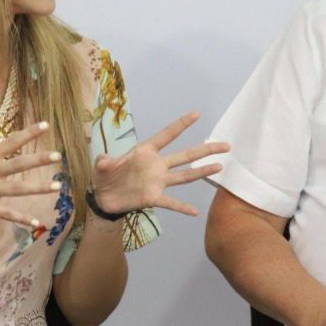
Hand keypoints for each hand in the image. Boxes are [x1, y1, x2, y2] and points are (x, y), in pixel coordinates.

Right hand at [0, 121, 61, 227]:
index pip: (11, 141)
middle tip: (58, 155)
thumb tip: (8, 155)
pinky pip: (6, 214)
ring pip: (17, 188)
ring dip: (38, 188)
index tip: (46, 124)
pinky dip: (22, 219)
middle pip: (18, 163)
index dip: (29, 132)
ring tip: (56, 186)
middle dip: (38, 159)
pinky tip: (37, 223)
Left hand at [91, 111, 229, 215]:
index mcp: (145, 151)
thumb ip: (104, 161)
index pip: (166, 135)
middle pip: (185, 155)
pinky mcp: (153, 197)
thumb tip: (104, 162)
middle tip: (225, 145)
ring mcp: (157, 181)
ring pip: (184, 175)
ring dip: (202, 172)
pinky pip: (171, 202)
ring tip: (219, 166)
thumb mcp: (101, 166)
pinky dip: (181, 207)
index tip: (197, 114)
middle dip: (205, 149)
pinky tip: (195, 211)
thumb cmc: (105, 176)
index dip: (181, 125)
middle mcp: (156, 165)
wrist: (103, 198)